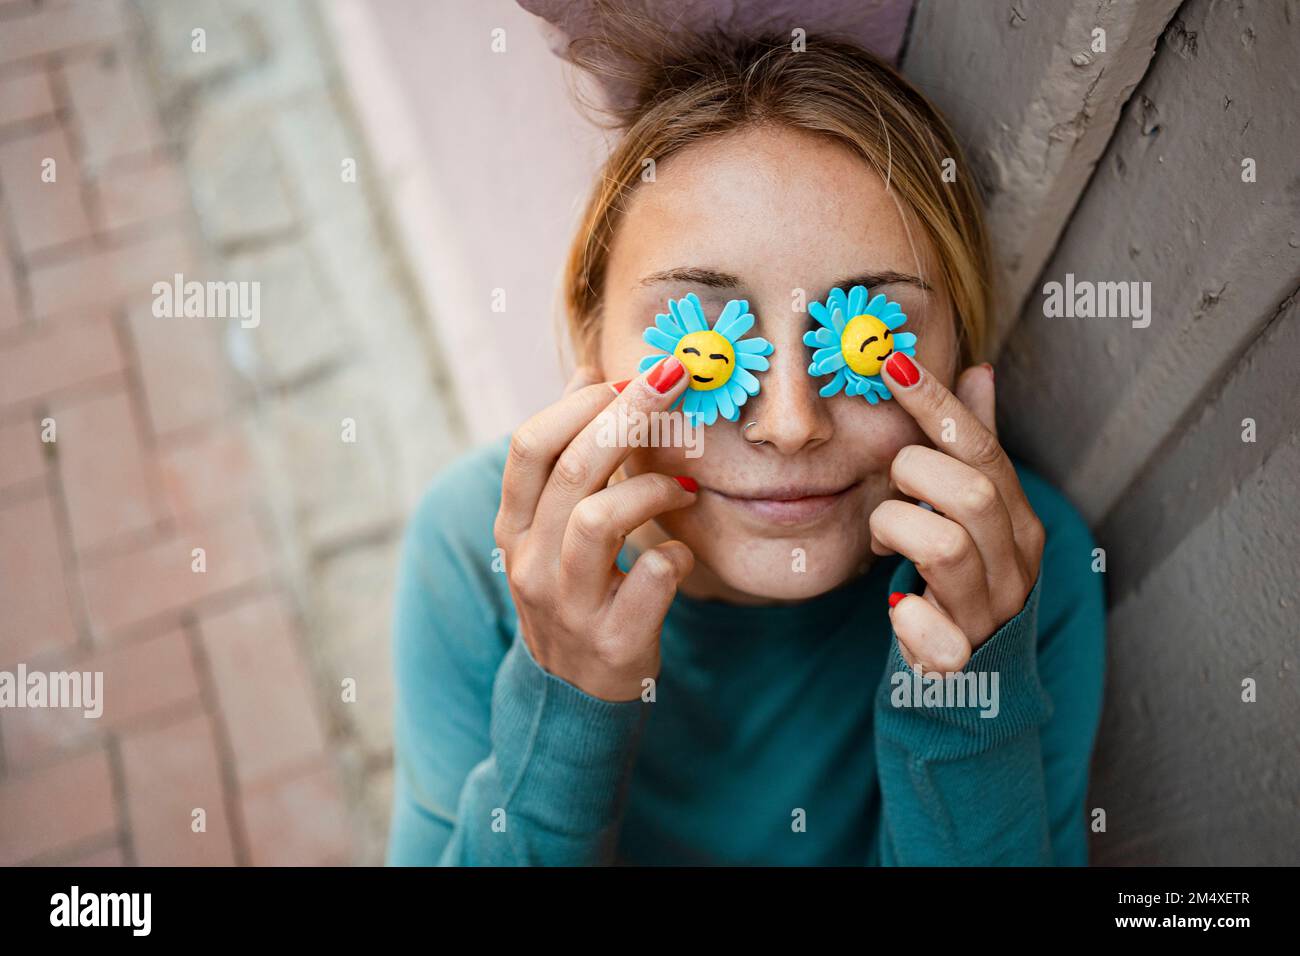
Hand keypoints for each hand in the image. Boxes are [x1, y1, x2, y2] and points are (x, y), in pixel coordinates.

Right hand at [494, 358, 696, 700]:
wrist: (573, 694)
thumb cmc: (574, 590)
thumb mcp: (552, 525)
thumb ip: (568, 452)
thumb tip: (589, 372)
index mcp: (513, 527)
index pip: (529, 446)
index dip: (579, 401)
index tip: (626, 376)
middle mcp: (530, 563)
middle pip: (573, 469)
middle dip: (629, 414)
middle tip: (675, 383)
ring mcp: (568, 604)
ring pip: (598, 519)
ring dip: (649, 488)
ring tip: (682, 486)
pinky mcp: (613, 639)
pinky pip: (650, 576)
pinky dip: (675, 552)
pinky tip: (681, 550)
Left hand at [870, 354, 1045, 673]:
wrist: (976, 680)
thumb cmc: (963, 580)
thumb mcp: (971, 513)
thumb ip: (973, 448)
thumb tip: (979, 369)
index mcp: (1018, 521)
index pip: (983, 449)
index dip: (937, 405)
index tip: (892, 364)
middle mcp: (1015, 563)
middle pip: (971, 492)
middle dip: (913, 475)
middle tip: (891, 487)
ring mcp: (990, 612)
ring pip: (944, 547)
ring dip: (895, 532)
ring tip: (885, 542)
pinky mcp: (960, 659)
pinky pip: (934, 633)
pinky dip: (908, 617)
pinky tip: (898, 605)